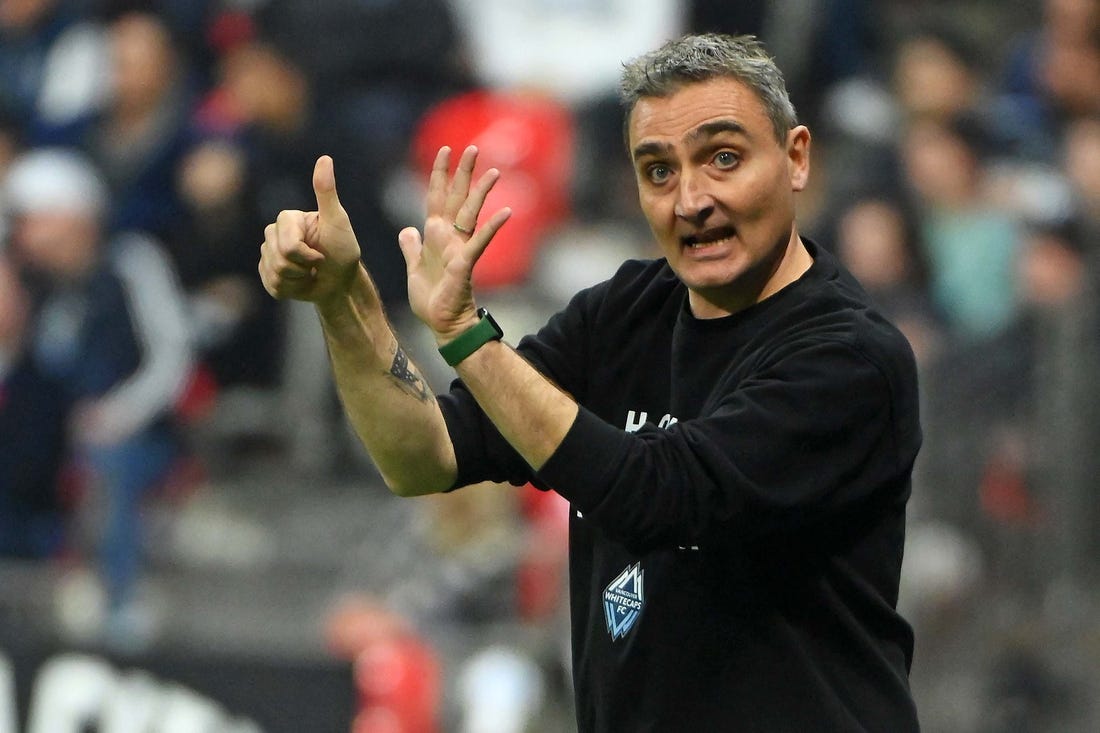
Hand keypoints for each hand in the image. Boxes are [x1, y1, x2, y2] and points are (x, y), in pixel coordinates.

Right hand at [259, 155, 362, 304]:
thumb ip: (326, 192)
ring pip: (274, 274)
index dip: (307, 256)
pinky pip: (271, 286)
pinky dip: (291, 290)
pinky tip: (302, 283)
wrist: (341, 282)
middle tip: (317, 264)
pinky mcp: (266, 273)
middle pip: (279, 260)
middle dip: (302, 269)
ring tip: (311, 273)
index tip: (323, 254)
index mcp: (287, 218)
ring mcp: (268, 253)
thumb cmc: (343, 251)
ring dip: (298, 280)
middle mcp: (273, 233)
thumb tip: (325, 158)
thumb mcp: (338, 222)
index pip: (288, 245)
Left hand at [398, 146, 510, 342]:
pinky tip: (506, 213)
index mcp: (435, 235)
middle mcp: (449, 237)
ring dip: (481, 192)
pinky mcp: (465, 264)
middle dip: (463, 172)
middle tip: (473, 148)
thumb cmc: (430, 299)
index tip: (445, 150)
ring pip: (471, 213)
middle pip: (456, 197)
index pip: (436, 197)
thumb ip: (411, 247)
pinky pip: (479, 242)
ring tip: (494, 172)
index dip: (439, 174)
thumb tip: (406, 230)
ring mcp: (459, 248)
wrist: (441, 324)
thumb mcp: (413, 268)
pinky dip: (492, 227)